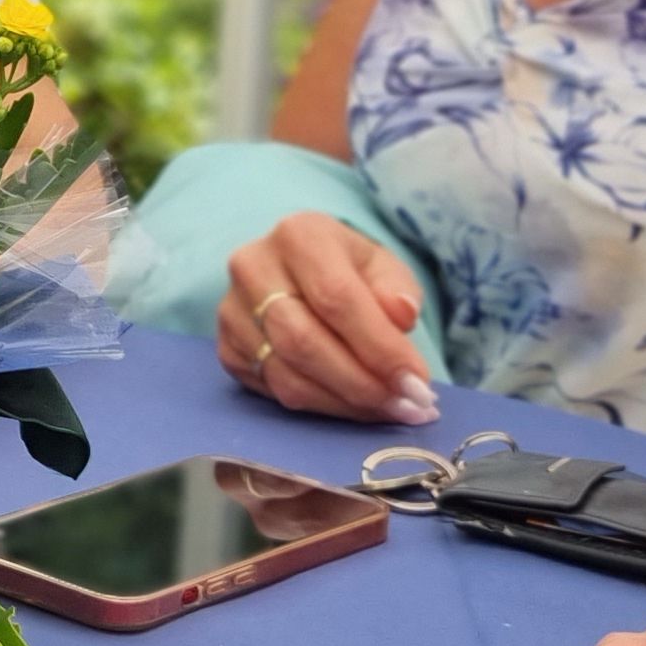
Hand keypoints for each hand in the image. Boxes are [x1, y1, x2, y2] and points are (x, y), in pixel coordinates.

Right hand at [214, 212, 439, 426]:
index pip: (336, 297)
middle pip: (304, 341)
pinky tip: (354, 406)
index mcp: (298, 235)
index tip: (418, 382)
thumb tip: (402, 314)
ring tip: (389, 410)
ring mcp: (231, 310)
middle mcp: (252, 267)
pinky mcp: (227, 348)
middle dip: (363, 384)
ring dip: (345, 403)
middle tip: (408, 407)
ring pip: (288, 374)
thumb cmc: (349, 271)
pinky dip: (321, 407)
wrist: (299, 276)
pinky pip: (274, 391)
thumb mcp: (382, 268)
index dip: (379, 347)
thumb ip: (398, 290)